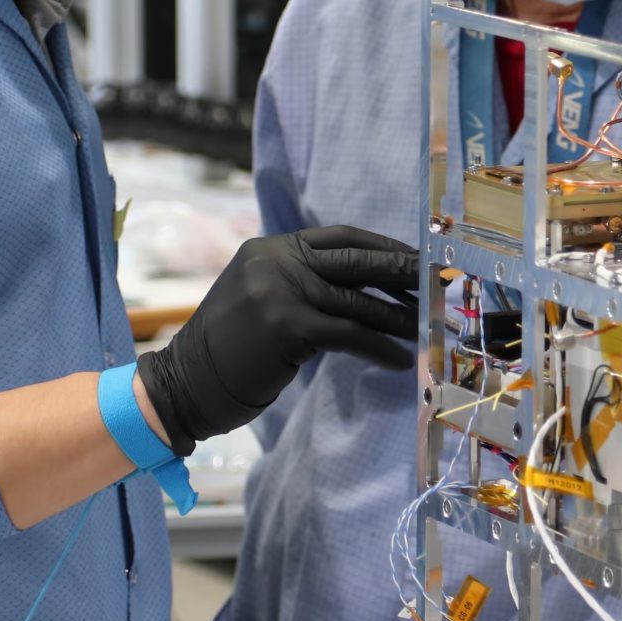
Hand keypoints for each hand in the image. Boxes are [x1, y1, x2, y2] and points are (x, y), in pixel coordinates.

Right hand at [135, 225, 417, 448]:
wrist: (185, 384)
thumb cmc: (229, 351)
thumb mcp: (260, 298)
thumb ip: (299, 282)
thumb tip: (362, 288)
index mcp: (270, 248)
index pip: (339, 236)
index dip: (382, 246)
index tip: (414, 258)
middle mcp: (275, 262)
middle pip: (355, 261)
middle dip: (401, 273)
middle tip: (436, 284)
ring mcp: (280, 290)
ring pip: (357, 301)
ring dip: (398, 317)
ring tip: (426, 327)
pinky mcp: (287, 324)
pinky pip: (348, 334)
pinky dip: (378, 347)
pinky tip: (398, 359)